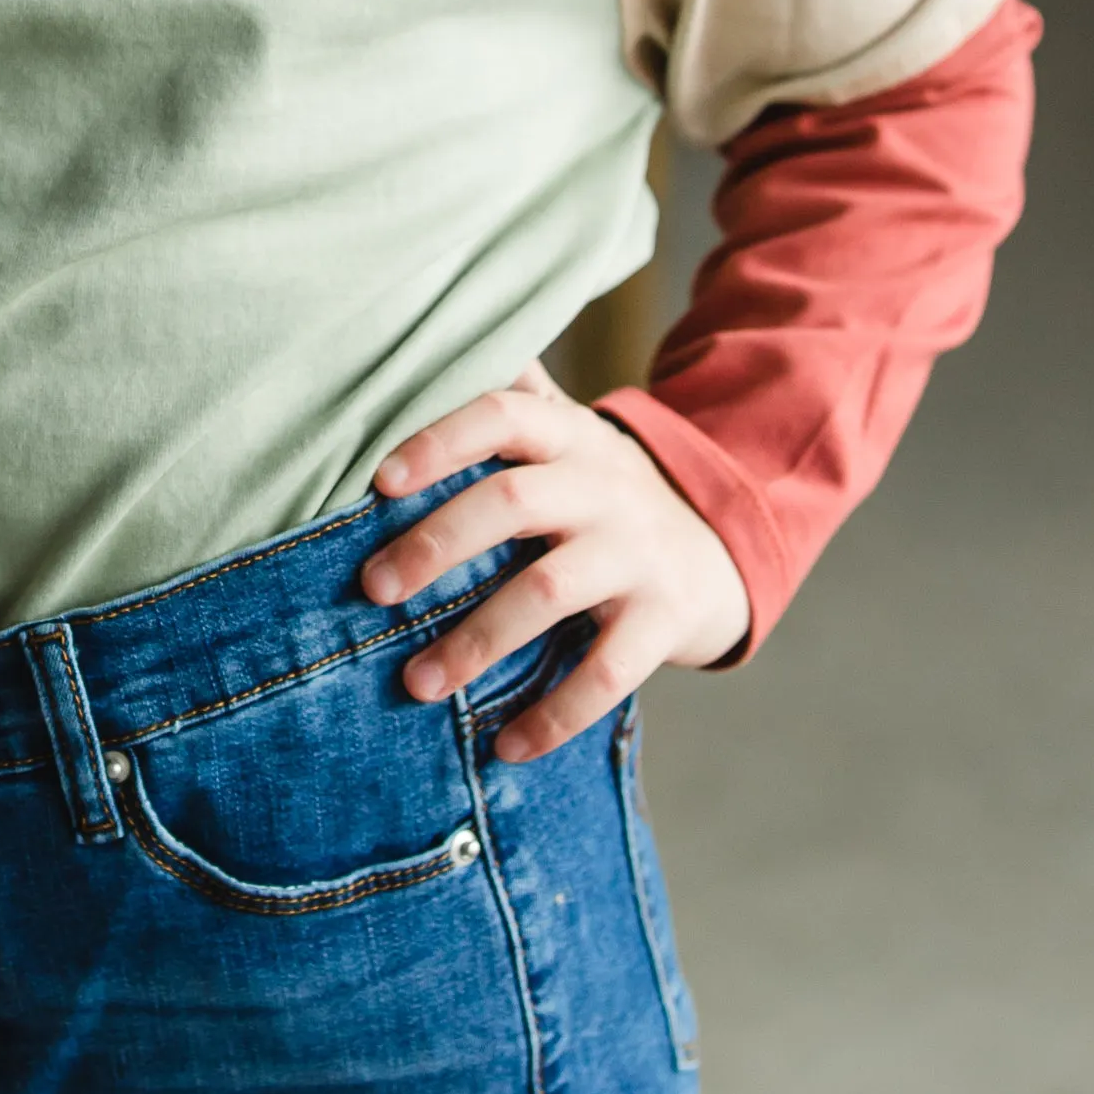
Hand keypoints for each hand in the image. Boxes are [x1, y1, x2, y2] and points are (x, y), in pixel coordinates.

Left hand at [362, 361, 751, 761]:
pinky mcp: (666, 620)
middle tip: (371, 590)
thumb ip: (510, 395)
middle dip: (435, 545)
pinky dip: (556, 714)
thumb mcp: (568, 434)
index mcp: (569, 436)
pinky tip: (507, 745)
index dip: (441, 440)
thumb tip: (421, 347)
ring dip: (476, 641)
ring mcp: (638, 553)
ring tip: (417, 683)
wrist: (721, 547)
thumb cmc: (602, 492)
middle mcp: (603, 486)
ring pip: (548, 592)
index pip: (502, 415)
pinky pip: (609, 672)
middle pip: (512, 502)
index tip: (379, 481)